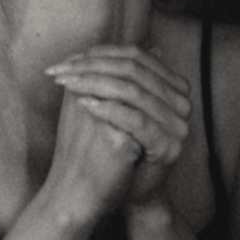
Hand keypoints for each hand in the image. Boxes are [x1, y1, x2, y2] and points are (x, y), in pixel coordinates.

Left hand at [47, 45, 191, 205]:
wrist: (130, 190)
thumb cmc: (118, 144)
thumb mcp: (113, 106)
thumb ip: (109, 78)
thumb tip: (91, 49)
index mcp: (172, 85)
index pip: (134, 56)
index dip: (96, 54)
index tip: (63, 61)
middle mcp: (181, 100)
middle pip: (132, 70)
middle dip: (90, 67)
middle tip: (58, 71)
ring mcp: (179, 124)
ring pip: (132, 91)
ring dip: (93, 83)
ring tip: (65, 84)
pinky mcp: (170, 146)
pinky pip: (136, 120)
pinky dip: (107, 109)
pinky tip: (82, 104)